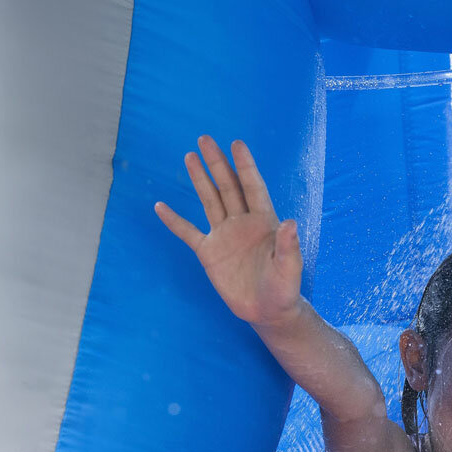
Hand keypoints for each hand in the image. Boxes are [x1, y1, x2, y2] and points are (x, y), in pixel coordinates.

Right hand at [154, 136, 303, 328]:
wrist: (267, 311)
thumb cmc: (284, 289)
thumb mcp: (289, 268)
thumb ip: (289, 246)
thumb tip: (290, 222)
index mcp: (264, 222)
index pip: (253, 188)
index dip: (245, 166)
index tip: (237, 144)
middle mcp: (242, 223)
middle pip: (228, 187)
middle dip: (217, 163)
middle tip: (205, 139)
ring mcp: (224, 236)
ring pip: (210, 201)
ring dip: (200, 179)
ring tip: (190, 156)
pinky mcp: (209, 253)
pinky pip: (188, 233)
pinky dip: (174, 221)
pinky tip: (160, 206)